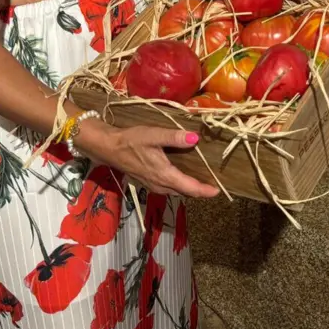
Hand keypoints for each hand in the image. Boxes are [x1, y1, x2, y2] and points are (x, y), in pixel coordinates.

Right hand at [80, 122, 219, 197]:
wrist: (108, 148)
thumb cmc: (131, 141)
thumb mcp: (154, 135)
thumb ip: (175, 137)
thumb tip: (196, 138)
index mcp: (165, 175)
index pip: (190, 188)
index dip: (206, 191)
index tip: (219, 191)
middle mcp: (160, 185)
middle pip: (185, 192)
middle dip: (200, 191)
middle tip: (215, 185)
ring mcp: (153, 185)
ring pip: (176, 191)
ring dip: (189, 189)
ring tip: (202, 182)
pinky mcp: (148, 182)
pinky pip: (169, 188)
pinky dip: (179, 186)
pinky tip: (182, 176)